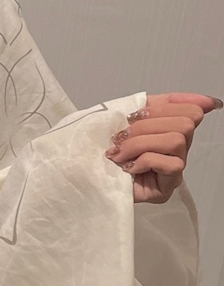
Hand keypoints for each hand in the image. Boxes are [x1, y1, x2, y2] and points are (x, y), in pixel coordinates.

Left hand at [104, 92, 221, 202]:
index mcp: (167, 128)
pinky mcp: (168, 188)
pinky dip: (143, 161)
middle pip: (184, 123)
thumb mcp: (122, 117)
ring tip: (120, 152)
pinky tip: (127, 167)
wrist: (85, 174)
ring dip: (140, 143)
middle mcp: (177, 148)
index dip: (178, 102)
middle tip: (123, 136)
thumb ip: (147, 104)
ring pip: (176, 141)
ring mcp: (175, 169)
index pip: (189, 109)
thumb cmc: (102, 146)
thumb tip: (199, 97)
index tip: (144, 108)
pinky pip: (170, 164)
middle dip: (146, 125)